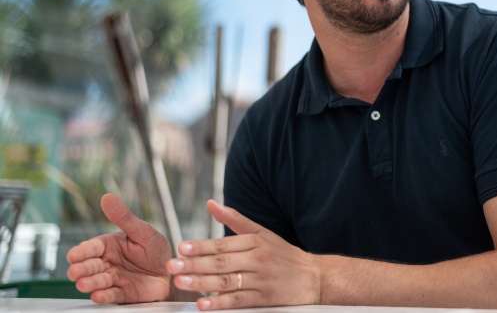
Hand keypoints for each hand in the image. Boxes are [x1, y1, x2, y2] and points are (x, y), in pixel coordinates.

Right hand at [66, 193, 171, 303]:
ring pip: (97, 282)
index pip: (91, 248)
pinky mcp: (122, 294)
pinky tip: (98, 295)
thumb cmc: (155, 250)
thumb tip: (107, 197)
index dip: (81, 252)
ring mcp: (113, 279)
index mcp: (109, 246)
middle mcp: (107, 263)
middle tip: (75, 272)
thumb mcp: (142, 231)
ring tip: (83, 284)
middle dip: (81, 269)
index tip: (73, 255)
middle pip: (89, 266)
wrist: (172, 271)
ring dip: (90, 283)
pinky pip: (111, 296)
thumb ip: (124, 217)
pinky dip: (104, 296)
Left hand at [168, 200, 319, 309]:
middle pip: (221, 262)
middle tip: (173, 266)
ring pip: (227, 281)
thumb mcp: (262, 232)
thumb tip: (211, 204)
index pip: (222, 244)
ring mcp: (261, 279)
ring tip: (182, 282)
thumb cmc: (284, 254)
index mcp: (255, 241)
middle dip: (194, 264)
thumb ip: (235, 219)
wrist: (314, 277)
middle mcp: (257, 259)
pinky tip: (204, 304)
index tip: (181, 247)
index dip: (201, 246)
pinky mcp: (265, 298)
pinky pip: (239, 300)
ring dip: (202, 282)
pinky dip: (221, 303)